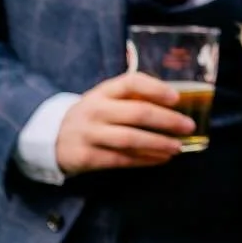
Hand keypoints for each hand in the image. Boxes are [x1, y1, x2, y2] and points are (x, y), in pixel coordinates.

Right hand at [56, 72, 193, 174]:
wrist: (52, 137)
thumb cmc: (94, 115)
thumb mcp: (107, 100)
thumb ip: (134, 98)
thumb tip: (177, 103)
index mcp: (103, 91)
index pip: (131, 82)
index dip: (156, 89)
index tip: (177, 98)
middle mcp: (96, 110)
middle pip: (137, 113)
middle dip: (167, 120)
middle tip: (188, 126)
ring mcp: (89, 134)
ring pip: (130, 139)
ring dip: (159, 143)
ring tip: (178, 147)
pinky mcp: (87, 156)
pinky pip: (122, 159)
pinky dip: (145, 160)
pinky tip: (161, 158)